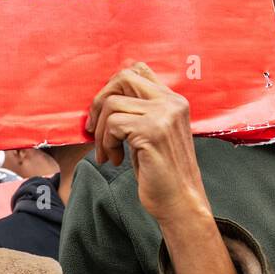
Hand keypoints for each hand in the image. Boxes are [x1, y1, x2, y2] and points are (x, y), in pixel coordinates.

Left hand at [86, 62, 210, 224]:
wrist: (180, 202)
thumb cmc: (161, 172)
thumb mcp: (151, 133)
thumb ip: (137, 112)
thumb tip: (103, 97)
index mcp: (173, 101)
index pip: (138, 71)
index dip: (113, 87)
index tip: (103, 113)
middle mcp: (171, 102)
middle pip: (123, 78)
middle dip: (99, 102)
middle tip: (94, 129)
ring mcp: (163, 115)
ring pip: (111, 104)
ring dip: (100, 132)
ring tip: (107, 153)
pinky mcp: (152, 131)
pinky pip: (112, 124)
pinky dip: (105, 143)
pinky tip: (114, 159)